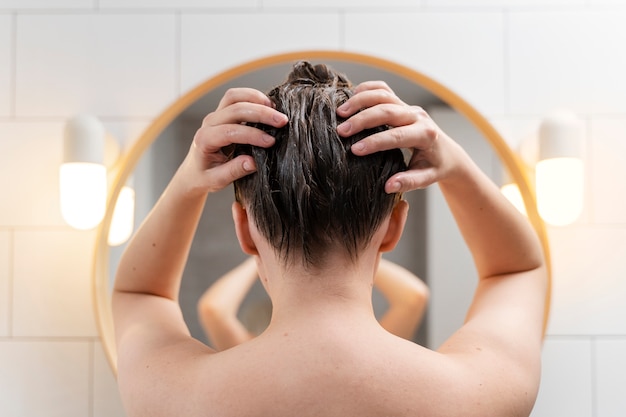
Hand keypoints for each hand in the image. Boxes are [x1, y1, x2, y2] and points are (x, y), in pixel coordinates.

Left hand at [180, 88, 287, 194]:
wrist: (193, 171)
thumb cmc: (204, 176)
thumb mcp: (217, 181)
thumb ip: (234, 171)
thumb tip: (253, 162)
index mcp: (205, 140)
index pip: (230, 131)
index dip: (252, 135)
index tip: (271, 143)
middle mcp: (209, 123)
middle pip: (235, 108)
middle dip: (261, 113)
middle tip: (282, 121)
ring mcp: (215, 115)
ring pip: (234, 96)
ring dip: (257, 99)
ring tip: (276, 108)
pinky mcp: (223, 112)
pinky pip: (236, 98)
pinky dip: (253, 97)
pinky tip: (268, 106)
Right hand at [336, 81, 462, 193]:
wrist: (447, 152)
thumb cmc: (435, 167)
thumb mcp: (427, 178)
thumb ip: (409, 182)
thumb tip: (388, 186)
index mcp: (425, 135)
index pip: (396, 136)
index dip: (374, 142)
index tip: (354, 150)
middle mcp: (417, 116)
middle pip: (387, 111)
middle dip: (362, 120)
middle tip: (341, 130)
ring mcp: (409, 107)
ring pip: (383, 95)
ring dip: (360, 101)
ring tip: (340, 112)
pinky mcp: (402, 103)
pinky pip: (383, 89)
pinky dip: (367, 89)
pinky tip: (351, 97)